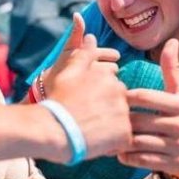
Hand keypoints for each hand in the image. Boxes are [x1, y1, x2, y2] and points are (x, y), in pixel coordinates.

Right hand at [45, 13, 131, 161]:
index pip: (112, 82)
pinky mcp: (125, 135)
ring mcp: (123, 113)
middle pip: (120, 100)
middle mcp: (119, 91)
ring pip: (123, 119)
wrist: (53, 129)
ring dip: (113, 124)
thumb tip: (91, 35)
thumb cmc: (58, 99)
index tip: (87, 102)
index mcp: (107, 75)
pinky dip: (115, 141)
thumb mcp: (69, 71)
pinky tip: (99, 142)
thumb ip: (84, 53)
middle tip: (90, 117)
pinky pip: (126, 138)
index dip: (99, 93)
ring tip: (93, 131)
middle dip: (109, 107)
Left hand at [118, 39, 178, 178]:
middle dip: (119, 119)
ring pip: (139, 142)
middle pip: (140, 121)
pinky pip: (143, 160)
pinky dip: (127, 156)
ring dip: (120, 140)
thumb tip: (172, 41)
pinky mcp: (172, 164)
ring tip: (105, 134)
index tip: (110, 95)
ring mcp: (176, 147)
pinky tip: (117, 151)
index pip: (146, 97)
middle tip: (100, 116)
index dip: (125, 97)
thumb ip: (172, 69)